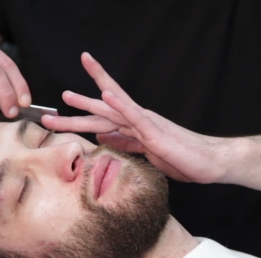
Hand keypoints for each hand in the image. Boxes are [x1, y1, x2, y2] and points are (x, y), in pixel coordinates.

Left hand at [43, 52, 224, 182]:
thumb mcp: (146, 153)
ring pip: (113, 110)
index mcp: (134, 127)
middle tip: (50, 106)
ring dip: (89, 102)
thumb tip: (101, 136)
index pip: (104, 115)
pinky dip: (120, 105)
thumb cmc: (182, 158)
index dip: (83, 109)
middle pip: (101, 111)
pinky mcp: (156, 132)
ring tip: (68, 96)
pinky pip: (135, 116)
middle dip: (76, 108)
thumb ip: (124, 143)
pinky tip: (106, 94)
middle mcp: (138, 121)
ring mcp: (146, 124)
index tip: (63, 104)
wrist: (210, 161)